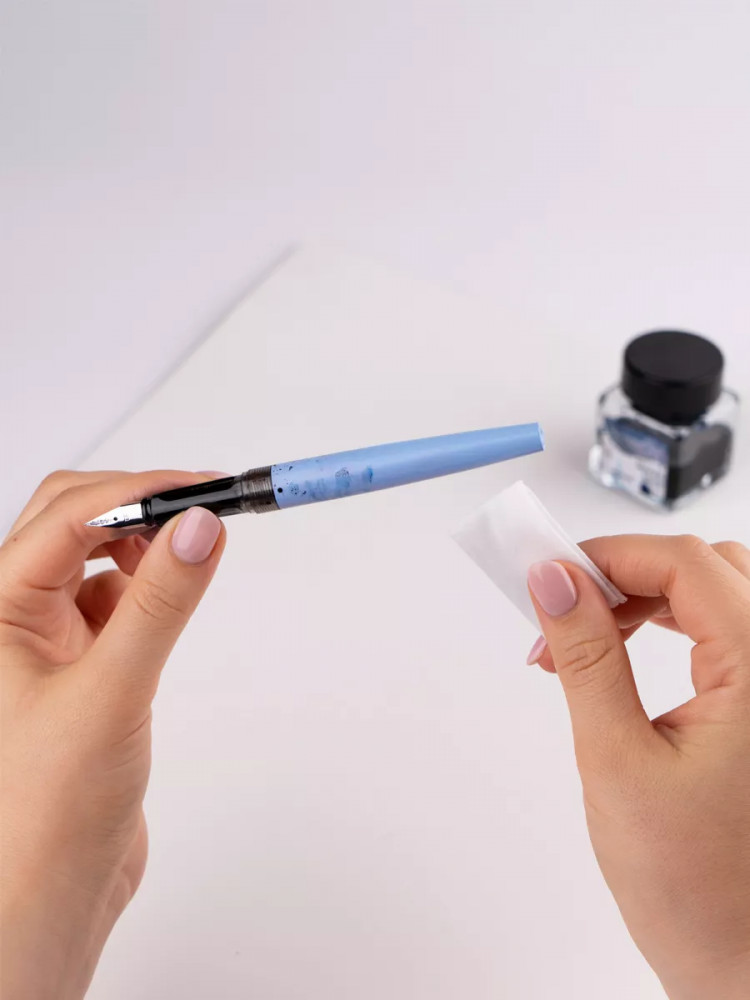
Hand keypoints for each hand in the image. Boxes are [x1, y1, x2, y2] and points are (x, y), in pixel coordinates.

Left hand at [1, 471, 225, 999]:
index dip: (138, 491)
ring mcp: (47, 641)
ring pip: (97, 558)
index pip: (65, 516)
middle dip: (140, 506)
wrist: (46, 900)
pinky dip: (151, 586)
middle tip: (207, 508)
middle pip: (73, 521)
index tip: (204, 488)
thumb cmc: (42, 816)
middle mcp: (14, 617)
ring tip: (194, 550)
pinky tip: (173, 597)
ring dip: (145, 544)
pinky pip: (117, 600)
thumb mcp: (111, 692)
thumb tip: (199, 527)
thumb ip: (159, 603)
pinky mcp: (82, 667)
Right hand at [526, 535, 749, 999]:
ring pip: (716, 592)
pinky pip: (723, 629)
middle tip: (560, 607)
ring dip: (644, 597)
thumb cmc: (699, 892)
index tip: (549, 572)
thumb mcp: (617, 761)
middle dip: (622, 574)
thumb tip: (555, 584)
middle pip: (704, 568)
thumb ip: (586, 657)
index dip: (608, 555)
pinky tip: (625, 649)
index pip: (683, 565)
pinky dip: (669, 624)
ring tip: (582, 635)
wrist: (742, 966)